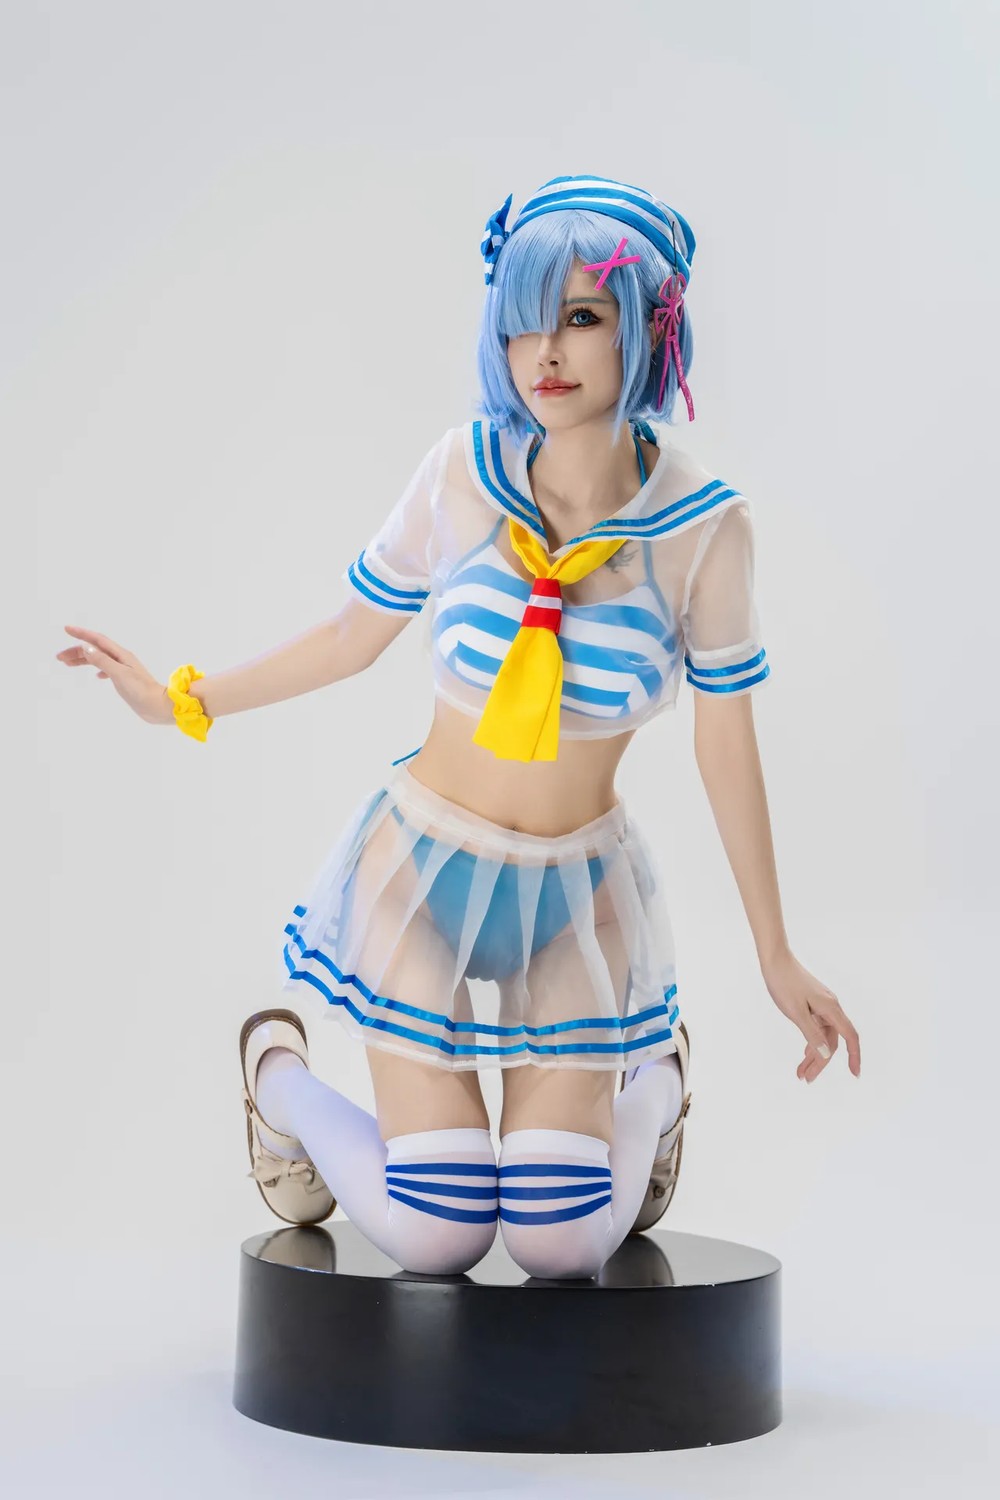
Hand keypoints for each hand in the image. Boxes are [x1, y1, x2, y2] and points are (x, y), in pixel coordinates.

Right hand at [56, 625, 172, 725]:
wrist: (158, 706)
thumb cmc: (141, 691)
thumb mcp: (119, 674)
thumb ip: (102, 661)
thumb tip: (86, 647)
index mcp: (121, 655)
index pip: (98, 640)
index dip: (82, 634)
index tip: (66, 629)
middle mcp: (122, 659)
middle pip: (95, 650)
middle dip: (77, 651)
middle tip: (59, 657)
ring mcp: (124, 670)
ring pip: (100, 660)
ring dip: (84, 660)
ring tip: (67, 664)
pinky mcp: (126, 681)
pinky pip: (107, 670)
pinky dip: (98, 670)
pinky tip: (96, 676)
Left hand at [760, 946, 860, 1082]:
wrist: (775, 960)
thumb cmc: (784, 983)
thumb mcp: (796, 1013)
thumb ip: (812, 1034)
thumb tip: (826, 1054)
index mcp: (831, 1009)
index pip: (850, 1037)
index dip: (854, 1056)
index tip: (855, 1074)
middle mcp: (831, 1007)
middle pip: (832, 1041)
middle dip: (820, 1062)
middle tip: (805, 1079)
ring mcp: (822, 1005)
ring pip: (823, 1035)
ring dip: (813, 1054)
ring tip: (800, 1072)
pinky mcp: (813, 1004)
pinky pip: (817, 1027)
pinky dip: (810, 1041)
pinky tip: (805, 1052)